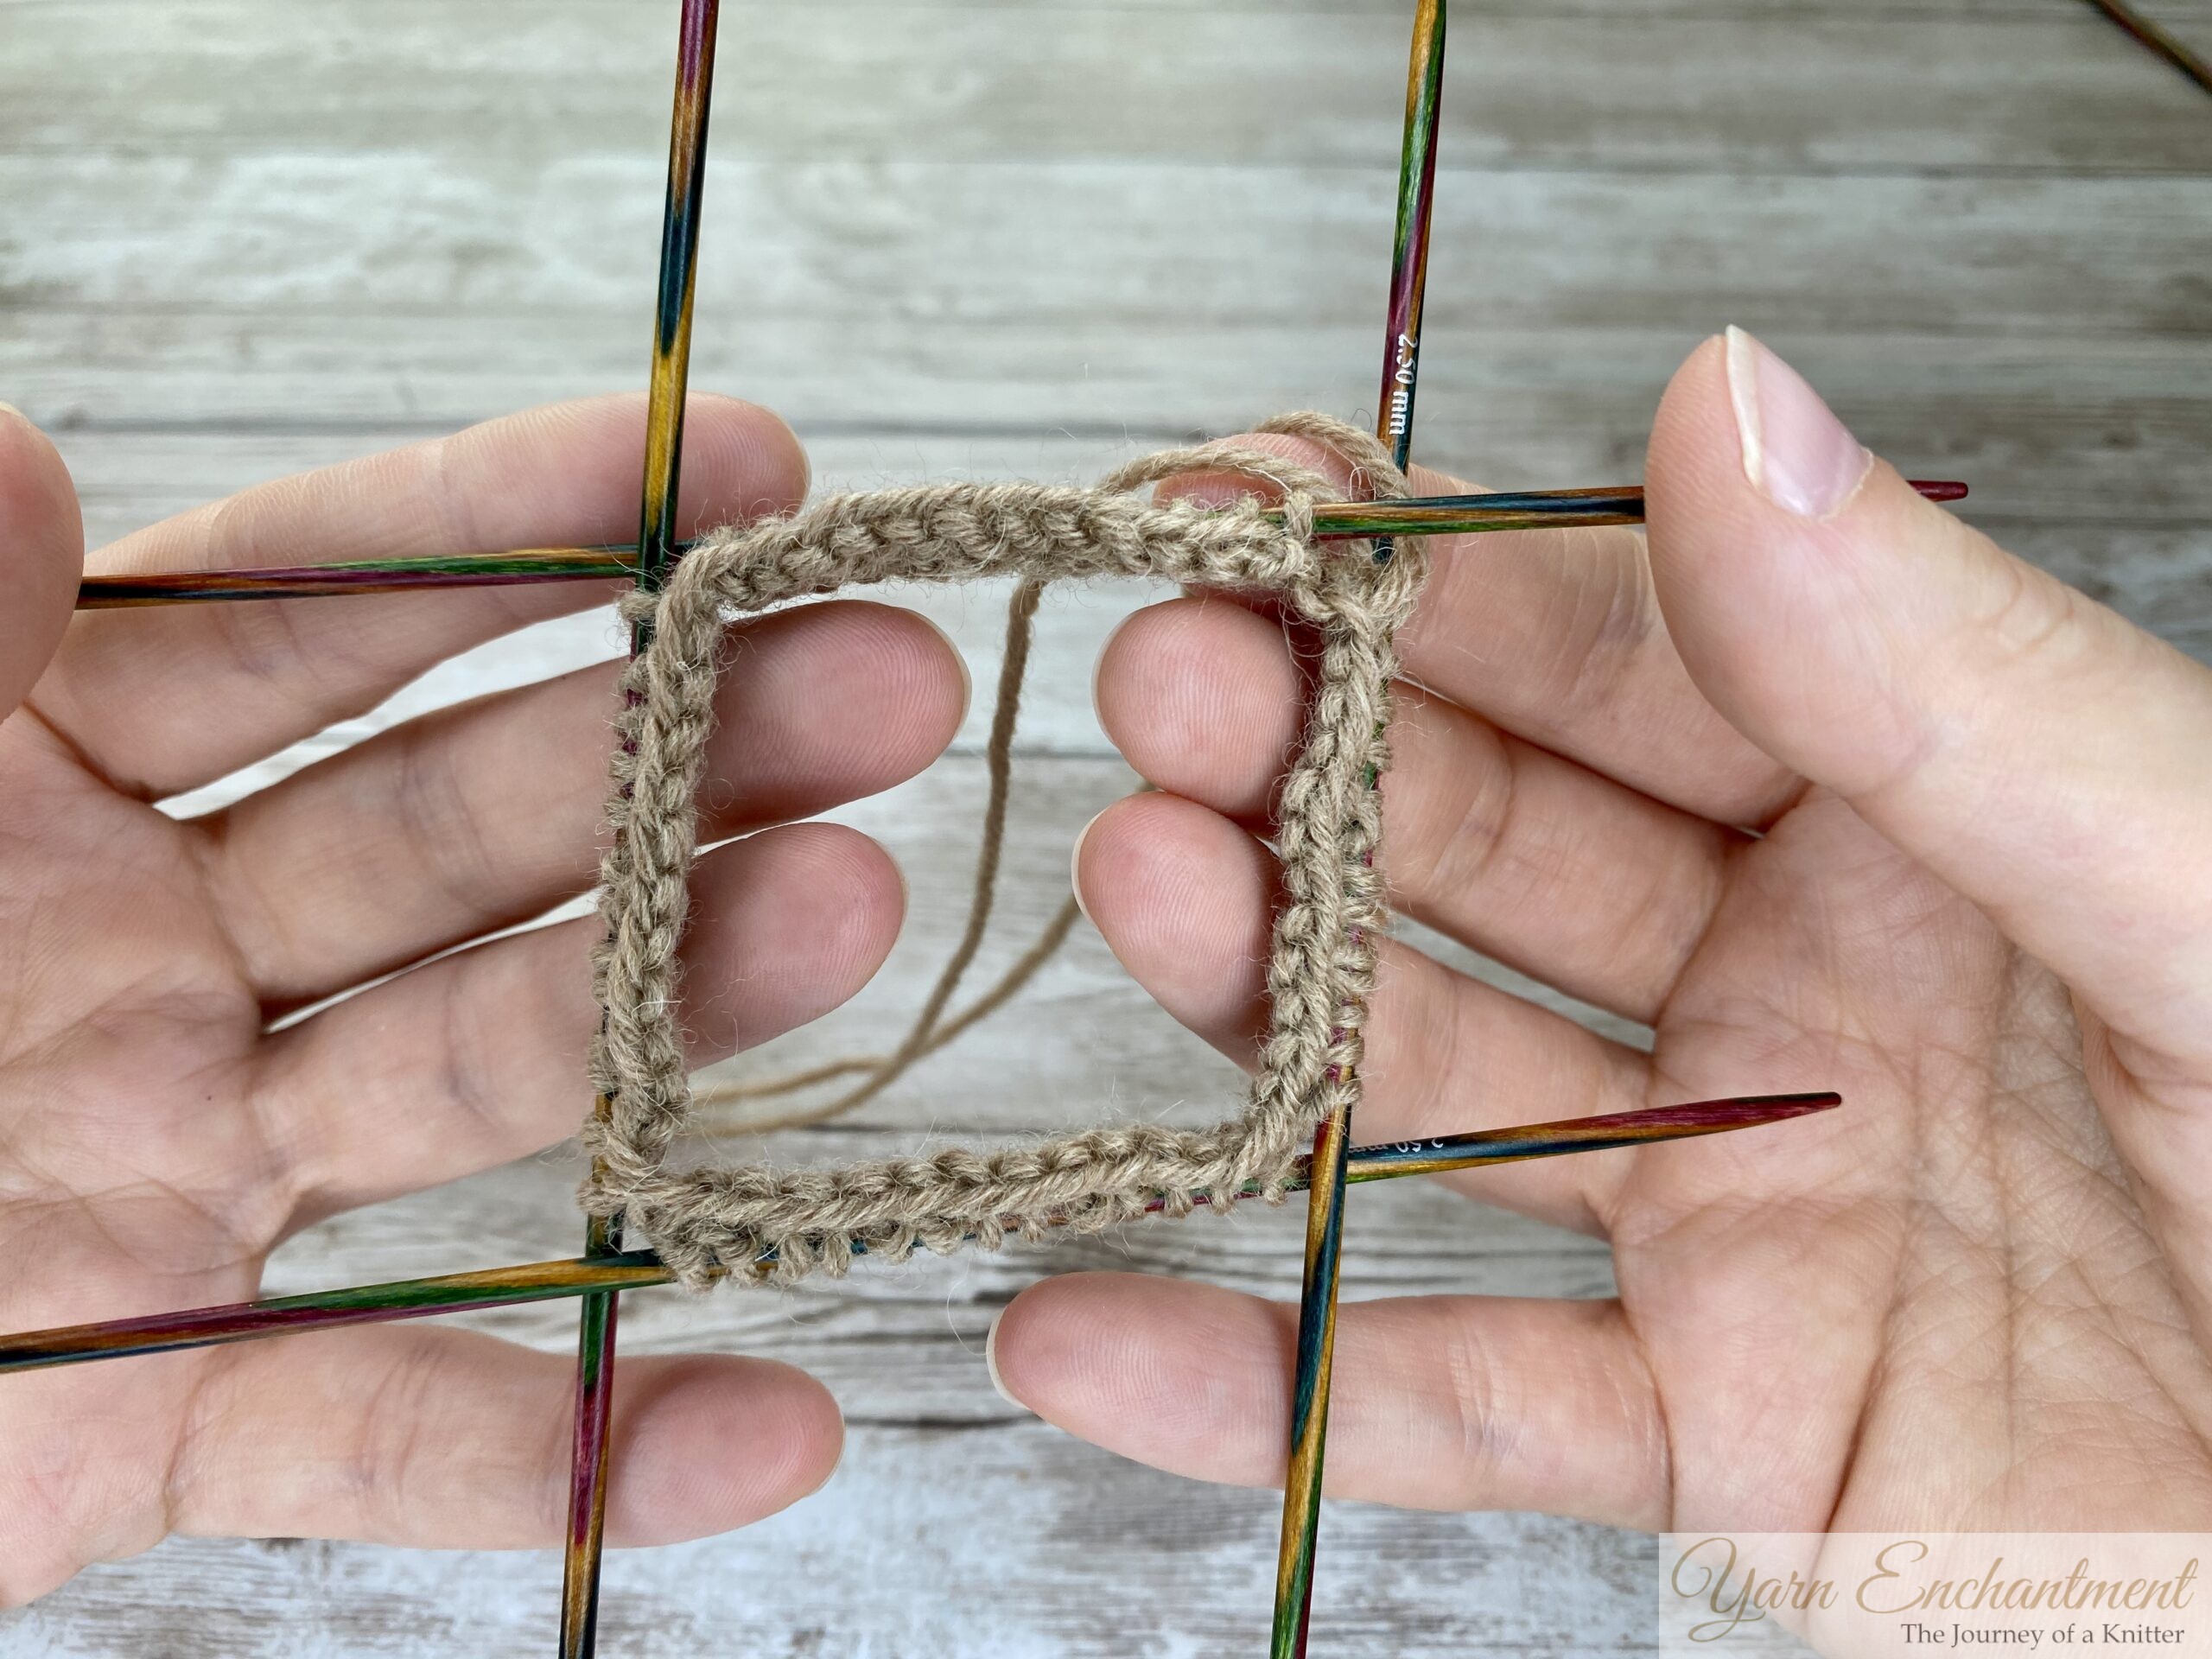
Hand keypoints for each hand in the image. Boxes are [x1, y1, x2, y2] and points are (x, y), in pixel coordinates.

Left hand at [0, 396, 967, 1599]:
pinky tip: (752, 1424)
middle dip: (680, 748)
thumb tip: (8, 448)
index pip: (318, 616)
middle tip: (879, 684)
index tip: (733, 471)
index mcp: (26, 785)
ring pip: (469, 1083)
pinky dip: (569, 1446)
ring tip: (850, 920)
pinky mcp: (150, 1405)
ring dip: (670, 1015)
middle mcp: (145, 959)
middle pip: (461, 832)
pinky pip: (383, 1427)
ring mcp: (178, 1176)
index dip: (530, 532)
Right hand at [989, 331, 2211, 1535]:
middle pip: (1488, 848)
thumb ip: (1960, 686)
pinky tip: (1092, 1329)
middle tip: (1167, 687)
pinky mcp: (1718, 1427)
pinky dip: (1271, 1388)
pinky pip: (1461, 1407)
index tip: (1257, 506)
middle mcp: (1803, 985)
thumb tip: (1724, 407)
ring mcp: (1740, 1206)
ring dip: (1264, 994)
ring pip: (1434, 1083)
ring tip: (1142, 892)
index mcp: (1930, 812)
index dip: (1433, 576)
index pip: (1629, 651)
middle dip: (1310, 751)